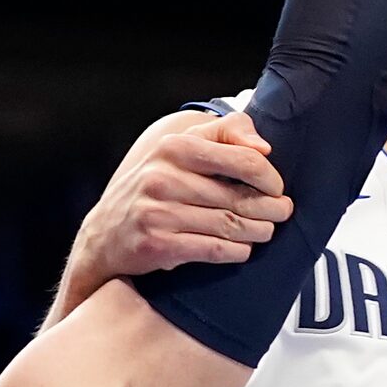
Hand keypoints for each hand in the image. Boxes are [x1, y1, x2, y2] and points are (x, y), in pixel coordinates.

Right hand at [71, 110, 291, 288]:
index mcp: (175, 147)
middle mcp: (163, 177)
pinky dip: (236, 252)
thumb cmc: (154, 189)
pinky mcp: (156, 243)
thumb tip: (262, 147)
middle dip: (270, 209)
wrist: (105, 234)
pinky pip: (214, 249)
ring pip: (230, 225)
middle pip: (240, 197)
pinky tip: (242, 249)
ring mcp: (157, 211)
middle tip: (281, 213)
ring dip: (257, 232)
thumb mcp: (180, 150)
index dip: (269, 176)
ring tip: (265, 231)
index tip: (276, 187)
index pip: (243, 159)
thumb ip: (224, 135)